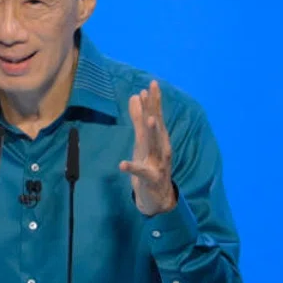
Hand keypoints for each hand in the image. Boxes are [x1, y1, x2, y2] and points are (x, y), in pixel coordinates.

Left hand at [119, 80, 177, 216]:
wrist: (158, 197)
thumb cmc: (149, 165)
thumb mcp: (142, 141)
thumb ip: (138, 119)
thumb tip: (135, 95)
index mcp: (158, 140)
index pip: (156, 116)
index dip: (154, 101)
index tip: (152, 84)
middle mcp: (160, 148)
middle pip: (157, 126)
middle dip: (154, 108)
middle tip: (151, 91)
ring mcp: (157, 163)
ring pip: (155, 146)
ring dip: (151, 132)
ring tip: (147, 119)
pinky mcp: (150, 178)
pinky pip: (141, 172)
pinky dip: (132, 167)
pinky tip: (122, 164)